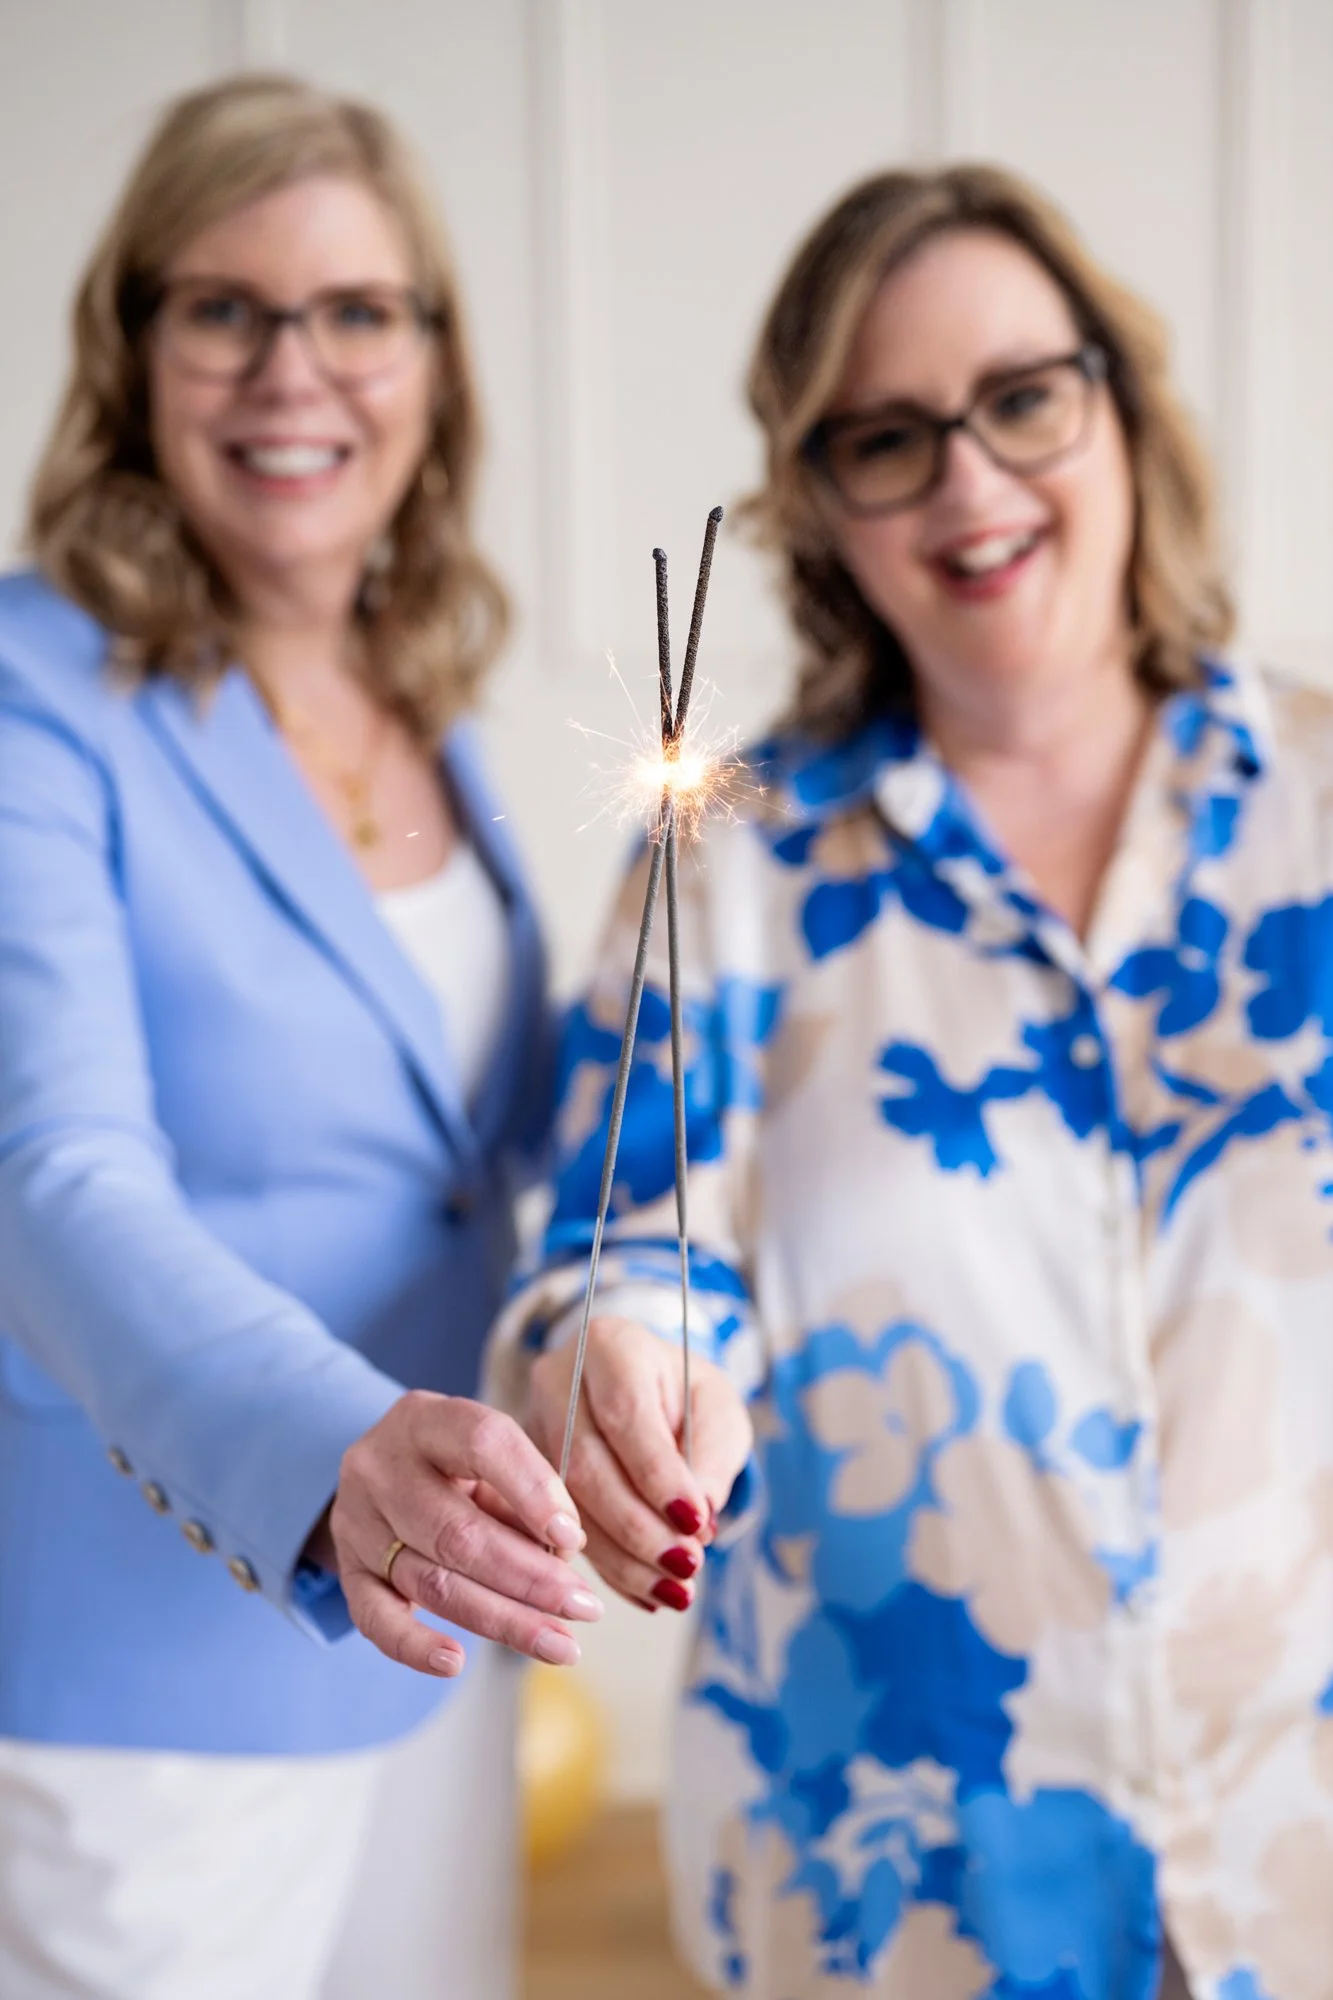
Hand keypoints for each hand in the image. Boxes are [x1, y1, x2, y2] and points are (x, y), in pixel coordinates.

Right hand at [324, 1391, 604, 1678]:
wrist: (379, 1471)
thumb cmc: (453, 1463)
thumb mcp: (489, 1456)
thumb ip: (525, 1494)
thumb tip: (563, 1553)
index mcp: (426, 1420)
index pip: (482, 1444)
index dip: (533, 1491)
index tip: (575, 1538)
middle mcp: (381, 1467)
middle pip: (457, 1532)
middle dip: (530, 1578)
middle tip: (584, 1608)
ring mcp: (358, 1523)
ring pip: (431, 1582)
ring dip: (503, 1621)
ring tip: (560, 1644)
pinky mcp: (348, 1573)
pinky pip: (375, 1620)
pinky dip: (415, 1647)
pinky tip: (454, 1663)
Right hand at [527, 1317, 752, 1615]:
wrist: (650, 1396)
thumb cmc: (688, 1399)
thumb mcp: (718, 1412)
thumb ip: (712, 1458)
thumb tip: (695, 1523)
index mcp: (609, 1345)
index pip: (625, 1413)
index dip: (658, 1474)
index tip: (696, 1524)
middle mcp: (558, 1380)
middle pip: (586, 1463)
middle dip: (639, 1526)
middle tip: (687, 1566)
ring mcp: (532, 1427)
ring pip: (566, 1505)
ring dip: (623, 1558)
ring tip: (674, 1591)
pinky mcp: (524, 1475)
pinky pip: (559, 1529)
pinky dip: (608, 1567)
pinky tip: (645, 1592)